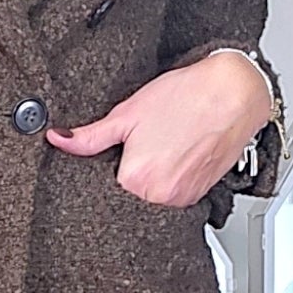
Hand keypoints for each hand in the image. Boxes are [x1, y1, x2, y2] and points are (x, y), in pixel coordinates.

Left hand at [44, 50, 273, 206]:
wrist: (233, 92)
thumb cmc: (186, 97)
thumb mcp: (128, 113)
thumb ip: (90, 136)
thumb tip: (59, 140)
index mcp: (136, 180)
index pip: (103, 191)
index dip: (107, 169)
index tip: (116, 154)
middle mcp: (160, 197)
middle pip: (127, 197)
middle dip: (127, 176)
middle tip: (141, 147)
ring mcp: (182, 199)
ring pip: (150, 199)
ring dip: (149, 181)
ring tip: (161, 148)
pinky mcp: (199, 196)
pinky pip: (173, 198)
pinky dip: (169, 181)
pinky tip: (175, 155)